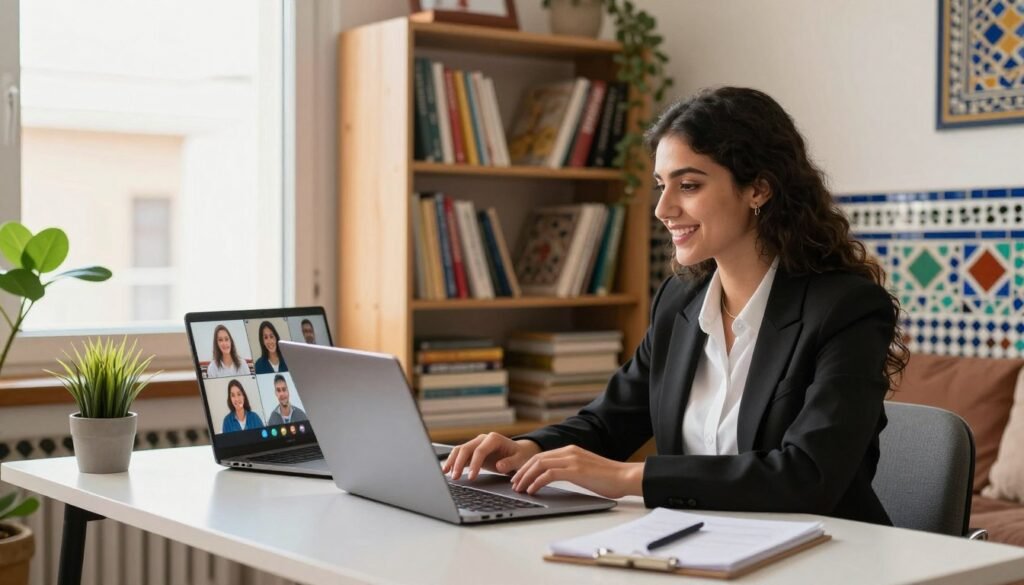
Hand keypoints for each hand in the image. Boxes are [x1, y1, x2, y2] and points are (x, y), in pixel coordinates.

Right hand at [442, 433, 541, 480]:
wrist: (519, 453)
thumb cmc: (521, 456)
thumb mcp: (520, 460)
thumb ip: (511, 462)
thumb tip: (499, 466)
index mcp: (494, 439)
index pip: (480, 450)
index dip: (475, 464)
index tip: (472, 477)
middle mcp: (483, 439)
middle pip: (466, 449)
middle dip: (459, 463)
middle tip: (456, 477)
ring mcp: (476, 444)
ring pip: (460, 450)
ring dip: (453, 461)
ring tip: (447, 473)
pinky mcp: (473, 452)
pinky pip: (460, 455)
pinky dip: (453, 462)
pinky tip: (448, 470)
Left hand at [510, 444, 643, 499]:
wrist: (626, 476)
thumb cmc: (609, 478)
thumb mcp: (586, 470)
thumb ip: (571, 469)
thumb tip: (556, 478)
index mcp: (571, 450)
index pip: (542, 456)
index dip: (527, 467)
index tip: (519, 477)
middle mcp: (569, 451)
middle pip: (536, 459)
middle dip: (522, 472)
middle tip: (514, 484)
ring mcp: (572, 459)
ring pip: (539, 465)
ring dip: (526, 477)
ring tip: (519, 488)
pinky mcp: (575, 470)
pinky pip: (548, 475)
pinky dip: (537, 482)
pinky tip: (532, 490)